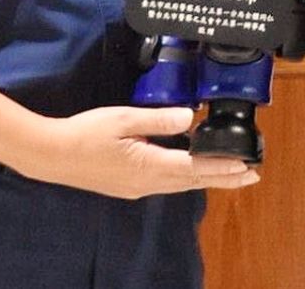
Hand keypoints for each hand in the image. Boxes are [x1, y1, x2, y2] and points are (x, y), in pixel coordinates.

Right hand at [18, 106, 259, 199]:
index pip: (196, 167)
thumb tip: (190, 117)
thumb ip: (158, 119)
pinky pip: (167, 182)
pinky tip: (190, 169)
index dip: (223, 167)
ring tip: (229, 174)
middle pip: (194, 180)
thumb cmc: (86, 133)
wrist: (53, 155)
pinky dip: (186, 176)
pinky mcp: (129, 185)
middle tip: (251, 175)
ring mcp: (138, 187)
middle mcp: (149, 182)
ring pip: (181, 183)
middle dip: (224, 178)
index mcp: (150, 166)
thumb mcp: (124, 119)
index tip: (247, 166)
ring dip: (207, 178)